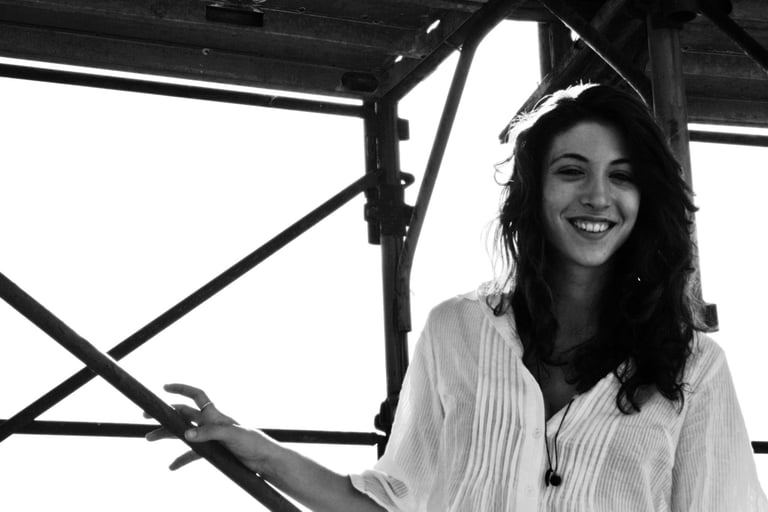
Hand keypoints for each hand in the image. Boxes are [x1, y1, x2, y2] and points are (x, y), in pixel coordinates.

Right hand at [146, 383, 278, 473]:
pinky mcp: (213, 452)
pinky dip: (181, 458)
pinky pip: (192, 454)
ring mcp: (210, 437)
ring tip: (148, 438)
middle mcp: (210, 423)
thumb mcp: (232, 435)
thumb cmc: (252, 442)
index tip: (164, 387)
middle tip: (144, 416)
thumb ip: (209, 433)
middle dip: (164, 414)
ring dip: (166, 435)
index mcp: (215, 414)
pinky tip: (171, 466)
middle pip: (183, 414)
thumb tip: (186, 434)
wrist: (263, 459)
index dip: (181, 389)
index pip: (196, 395)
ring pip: (183, 433)